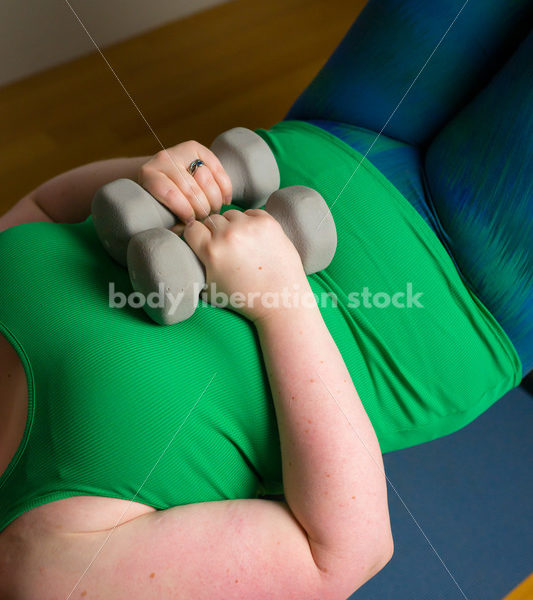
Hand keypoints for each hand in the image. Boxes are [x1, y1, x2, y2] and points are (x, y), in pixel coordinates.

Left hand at [138, 141, 232, 225]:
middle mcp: (163, 159)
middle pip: (190, 187)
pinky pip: (218, 169)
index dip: (184, 211)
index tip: (192, 222)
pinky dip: (225, 188)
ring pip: (206, 178)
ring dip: (214, 200)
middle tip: (205, 219)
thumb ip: (172, 221)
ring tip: (213, 210)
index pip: (170, 194)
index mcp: (149, 175)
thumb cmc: (163, 203)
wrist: (164, 178)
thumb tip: (190, 229)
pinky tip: (225, 200)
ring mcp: (181, 151)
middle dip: (202, 208)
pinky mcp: (198, 148)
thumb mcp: (161, 212)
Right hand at [183, 209, 311, 322]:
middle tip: (227, 248)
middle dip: (215, 232)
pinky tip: (256, 241)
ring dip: (233, 225)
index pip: (191, 227)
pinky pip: (251, 213)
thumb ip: (194, 264)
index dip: (196, 236)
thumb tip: (181, 244)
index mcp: (211, 251)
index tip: (203, 243)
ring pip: (231, 214)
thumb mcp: (209, 287)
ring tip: (243, 245)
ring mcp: (250, 227)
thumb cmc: (243, 297)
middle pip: (211, 219)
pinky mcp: (268, 222)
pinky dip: (251, 223)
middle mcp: (228, 235)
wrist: (280, 299)